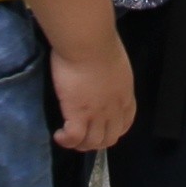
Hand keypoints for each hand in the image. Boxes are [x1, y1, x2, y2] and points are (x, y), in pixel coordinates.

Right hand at [52, 34, 136, 152]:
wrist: (88, 41)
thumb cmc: (99, 42)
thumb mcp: (114, 60)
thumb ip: (110, 73)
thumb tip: (100, 73)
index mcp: (125, 93)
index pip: (126, 121)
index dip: (115, 130)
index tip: (103, 128)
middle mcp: (114, 108)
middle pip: (110, 138)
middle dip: (97, 142)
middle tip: (82, 137)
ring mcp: (97, 113)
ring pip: (92, 142)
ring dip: (81, 145)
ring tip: (69, 138)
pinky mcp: (78, 114)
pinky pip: (74, 138)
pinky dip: (66, 141)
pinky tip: (59, 135)